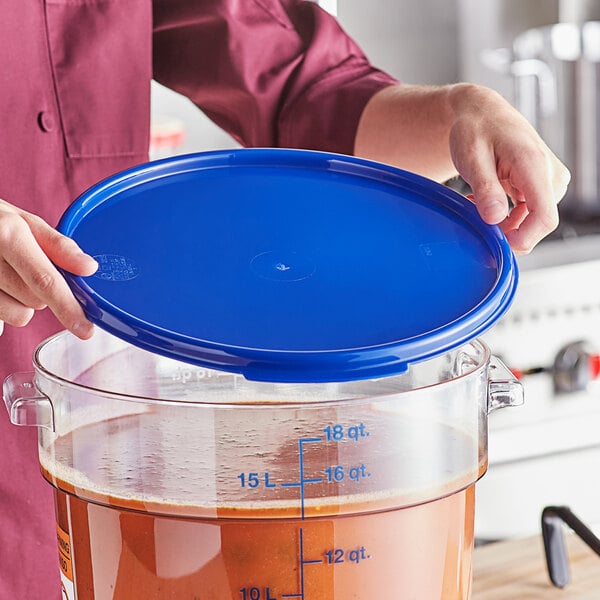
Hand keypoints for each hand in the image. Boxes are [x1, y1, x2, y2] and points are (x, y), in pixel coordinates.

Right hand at [0, 199, 97, 336]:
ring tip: (4, 275)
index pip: (45, 280)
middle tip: (24, 267)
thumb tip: (88, 268)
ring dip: (19, 302)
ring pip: (18, 315)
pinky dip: (2, 306)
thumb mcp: (23, 221)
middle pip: (35, 301)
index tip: (85, 329)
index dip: (68, 307)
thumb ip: (57, 245)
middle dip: (40, 291)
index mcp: (7, 234)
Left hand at [354, 83, 570, 253]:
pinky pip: (528, 213)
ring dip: (502, 221)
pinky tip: (485, 202)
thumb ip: (485, 188)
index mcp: (534, 165)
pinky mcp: (542, 184)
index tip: (496, 242)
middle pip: (537, 224)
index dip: (523, 239)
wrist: (481, 113)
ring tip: (476, 202)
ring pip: (531, 221)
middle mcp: (549, 174)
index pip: (545, 217)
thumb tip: (495, 218)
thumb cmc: (475, 129)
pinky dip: (505, 215)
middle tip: (474, 212)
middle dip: (505, 229)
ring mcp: (549, 180)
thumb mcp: (471, 157)